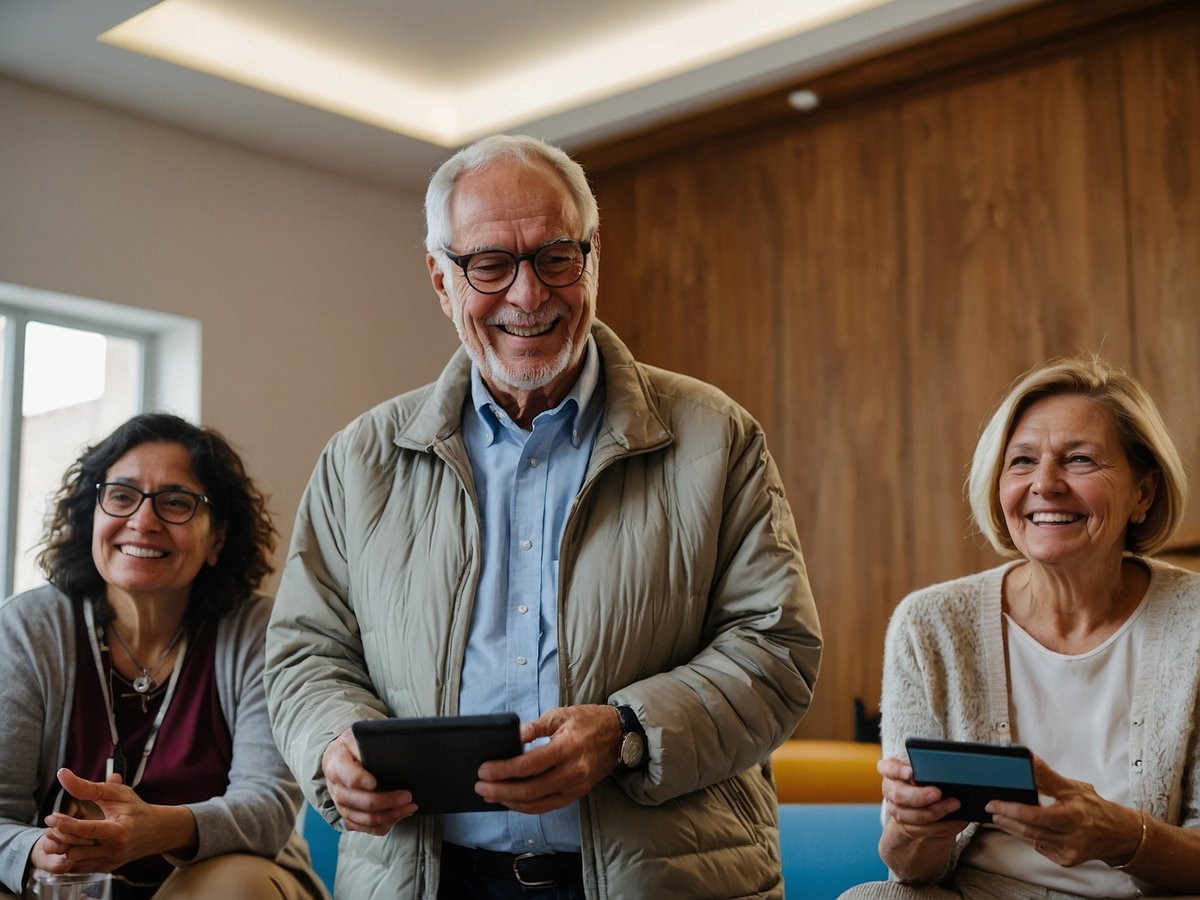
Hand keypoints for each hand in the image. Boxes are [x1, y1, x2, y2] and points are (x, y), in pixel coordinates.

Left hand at [31, 768, 189, 873]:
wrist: (158, 831)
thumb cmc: (138, 810)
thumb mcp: (117, 793)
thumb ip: (88, 786)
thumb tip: (64, 775)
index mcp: (118, 830)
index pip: (85, 830)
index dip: (65, 824)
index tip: (52, 816)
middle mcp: (114, 849)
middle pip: (76, 848)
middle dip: (58, 836)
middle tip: (50, 825)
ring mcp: (110, 861)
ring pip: (75, 861)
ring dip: (61, 848)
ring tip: (56, 835)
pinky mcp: (106, 867)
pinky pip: (80, 868)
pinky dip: (70, 857)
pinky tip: (68, 845)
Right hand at [322, 727, 416, 834]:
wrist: (340, 756)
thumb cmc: (353, 745)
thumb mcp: (357, 736)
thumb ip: (368, 742)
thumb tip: (392, 747)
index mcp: (337, 764)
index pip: (349, 778)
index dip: (362, 781)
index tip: (377, 782)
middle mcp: (336, 788)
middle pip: (361, 802)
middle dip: (387, 801)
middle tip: (407, 796)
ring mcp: (342, 805)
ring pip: (365, 819)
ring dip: (390, 815)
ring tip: (410, 806)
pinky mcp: (349, 815)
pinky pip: (365, 828)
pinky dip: (384, 824)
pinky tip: (399, 815)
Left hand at [475, 705, 621, 814]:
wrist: (618, 736)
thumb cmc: (588, 721)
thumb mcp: (561, 714)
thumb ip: (535, 727)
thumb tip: (513, 736)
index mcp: (566, 748)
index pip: (528, 765)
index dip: (503, 770)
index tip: (484, 769)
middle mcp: (571, 772)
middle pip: (530, 790)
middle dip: (500, 790)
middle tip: (480, 786)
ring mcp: (575, 787)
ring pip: (537, 803)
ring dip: (510, 801)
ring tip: (490, 795)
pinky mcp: (576, 794)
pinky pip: (546, 806)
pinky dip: (526, 806)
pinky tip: (511, 800)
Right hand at [876, 756, 963, 882]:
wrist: (931, 803)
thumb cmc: (932, 780)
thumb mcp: (931, 771)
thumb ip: (933, 772)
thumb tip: (948, 777)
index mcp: (892, 769)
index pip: (887, 767)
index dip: (897, 771)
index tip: (912, 773)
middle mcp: (890, 788)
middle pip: (898, 794)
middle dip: (919, 796)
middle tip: (938, 793)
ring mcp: (894, 808)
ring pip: (906, 815)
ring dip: (932, 812)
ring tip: (953, 805)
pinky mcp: (903, 825)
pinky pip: (916, 829)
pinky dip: (936, 826)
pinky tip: (950, 820)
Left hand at [985, 755, 1142, 866]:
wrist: (1119, 835)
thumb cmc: (1094, 808)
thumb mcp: (1073, 787)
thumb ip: (1048, 776)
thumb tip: (1029, 759)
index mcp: (1073, 816)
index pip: (1036, 816)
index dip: (1012, 809)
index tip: (994, 803)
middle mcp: (1071, 837)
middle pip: (1030, 830)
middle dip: (1006, 819)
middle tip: (991, 808)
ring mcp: (1068, 851)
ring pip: (1032, 840)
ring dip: (1012, 827)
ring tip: (998, 816)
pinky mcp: (1066, 860)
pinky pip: (1040, 848)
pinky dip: (1026, 837)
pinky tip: (1016, 827)